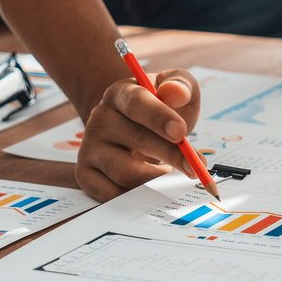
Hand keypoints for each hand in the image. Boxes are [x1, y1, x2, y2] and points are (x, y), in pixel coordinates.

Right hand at [77, 69, 202, 200]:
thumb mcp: (174, 87)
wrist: (133, 124)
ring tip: (167, 170)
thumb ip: (179, 85)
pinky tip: (149, 185)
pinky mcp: (86, 173)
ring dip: (156, 178)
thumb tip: (175, 92)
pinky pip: (111, 195)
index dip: (159, 117)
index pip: (137, 103)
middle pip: (137, 141)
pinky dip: (136, 196)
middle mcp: (99, 119)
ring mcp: (89, 148)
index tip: (181, 132)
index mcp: (120, 93)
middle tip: (195, 167)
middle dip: (172, 155)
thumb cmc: (159, 106)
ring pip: (126, 174)